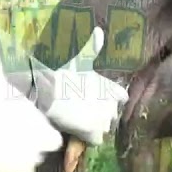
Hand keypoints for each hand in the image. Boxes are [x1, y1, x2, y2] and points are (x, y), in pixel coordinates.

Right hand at [35, 27, 127, 145]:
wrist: (49, 93)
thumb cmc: (63, 73)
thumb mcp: (80, 59)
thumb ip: (93, 47)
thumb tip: (98, 30)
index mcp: (111, 89)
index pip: (121, 97)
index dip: (111, 99)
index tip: (98, 98)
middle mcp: (111, 106)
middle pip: (111, 115)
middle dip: (101, 113)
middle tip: (84, 109)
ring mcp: (103, 121)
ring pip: (104, 128)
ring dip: (94, 126)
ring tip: (80, 119)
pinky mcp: (93, 134)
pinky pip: (96, 140)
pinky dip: (87, 137)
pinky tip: (78, 129)